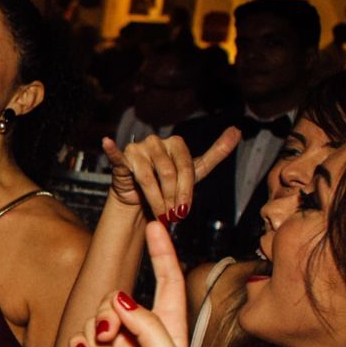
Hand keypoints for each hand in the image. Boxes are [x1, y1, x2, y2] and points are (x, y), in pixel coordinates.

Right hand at [67, 222, 191, 346]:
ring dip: (94, 338)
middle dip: (108, 314)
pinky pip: (79, 337)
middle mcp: (141, 332)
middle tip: (108, 339)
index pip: (168, 281)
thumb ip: (149, 325)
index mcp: (170, 328)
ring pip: (95, 317)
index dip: (163, 253)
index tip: (156, 227)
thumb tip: (121, 299)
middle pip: (117, 298)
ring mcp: (116, 346)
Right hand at [104, 130, 239, 224]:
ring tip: (159, 214)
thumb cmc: (169, 183)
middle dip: (171, 198)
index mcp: (176, 142)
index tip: (185, 211)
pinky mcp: (121, 158)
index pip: (186, 168)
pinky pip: (118, 155)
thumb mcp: (195, 170)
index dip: (186, 191)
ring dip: (155, 200)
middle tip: (172, 216)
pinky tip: (107, 142)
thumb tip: (238, 130)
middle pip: (168, 173)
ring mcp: (138, 148)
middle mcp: (156, 141)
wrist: (140, 198)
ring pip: (149, 178)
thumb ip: (216, 152)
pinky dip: (112, 149)